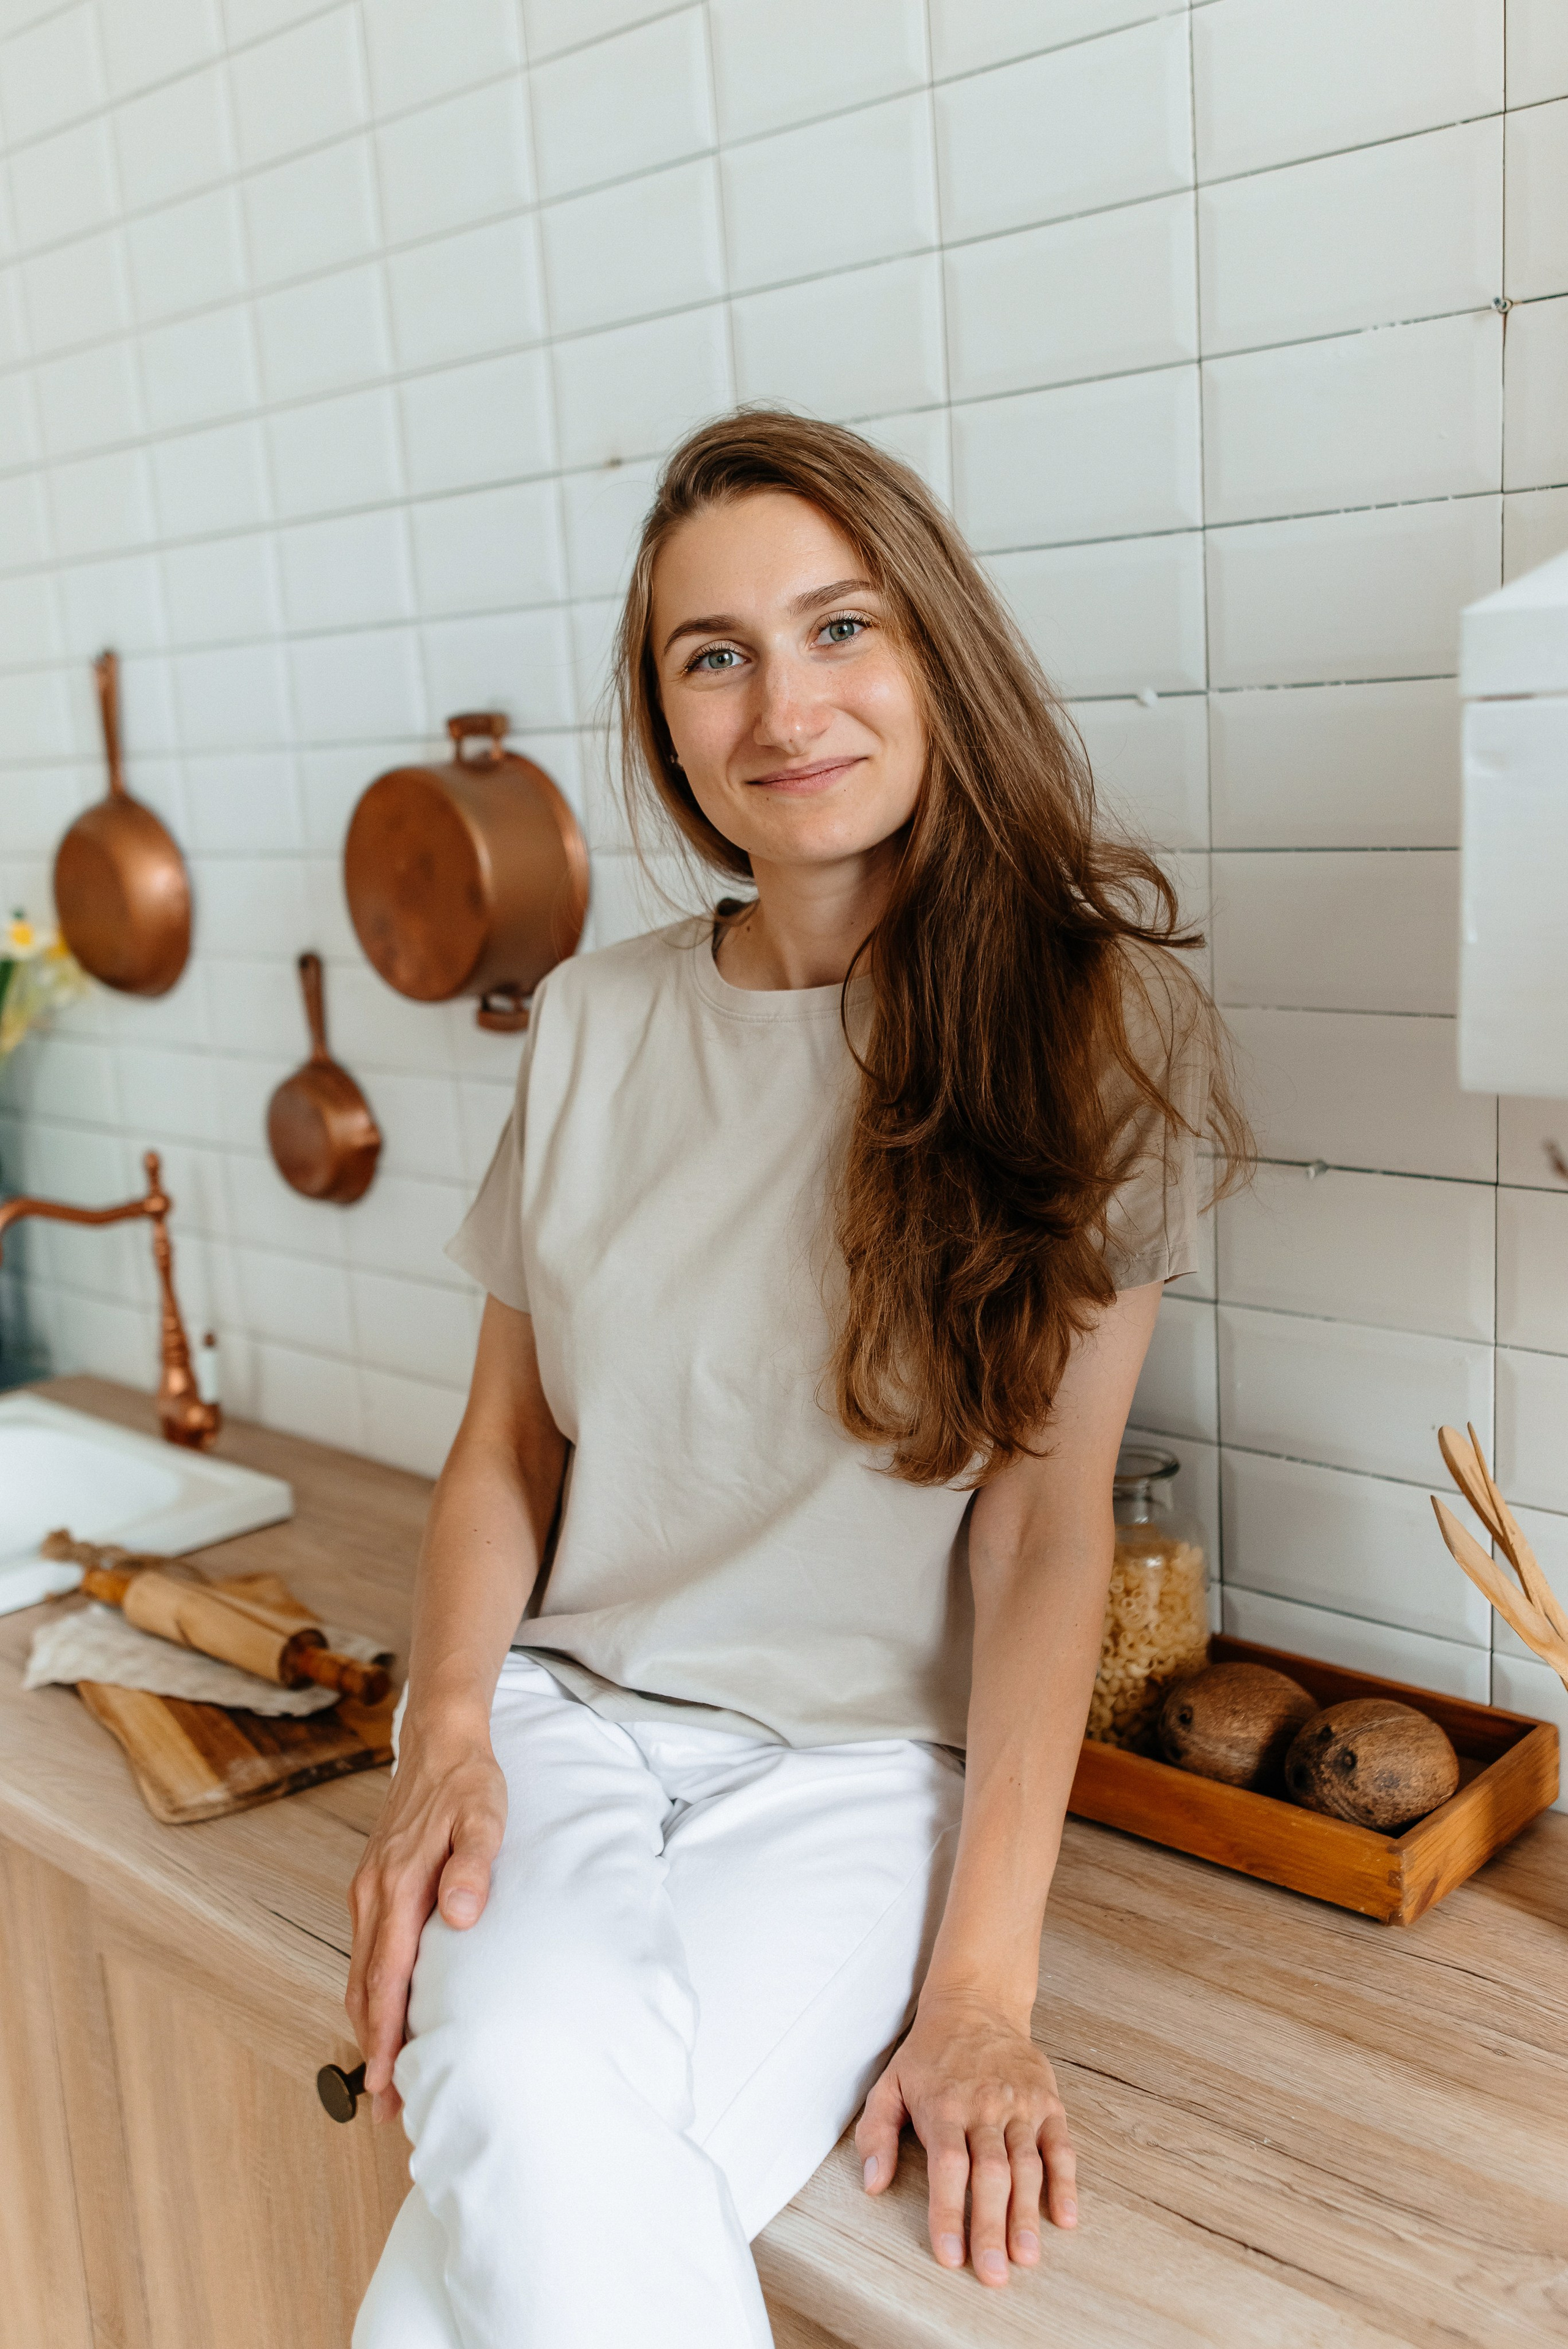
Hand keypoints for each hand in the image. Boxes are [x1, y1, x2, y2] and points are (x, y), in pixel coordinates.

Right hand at [345, 1725, 506, 2123]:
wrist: (440, 1740)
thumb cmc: (467, 1782)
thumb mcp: (483, 1816)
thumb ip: (473, 1865)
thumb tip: (461, 1917)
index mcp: (398, 1885)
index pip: (386, 1976)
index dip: (384, 2035)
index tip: (385, 2084)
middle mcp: (373, 1893)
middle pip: (364, 1986)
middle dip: (372, 2048)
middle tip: (383, 2107)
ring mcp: (368, 1888)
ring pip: (360, 1971)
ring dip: (368, 2023)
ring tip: (383, 2074)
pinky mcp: (373, 1883)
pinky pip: (365, 1949)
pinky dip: (369, 1989)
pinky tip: (383, 2008)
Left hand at [855, 1990, 1076, 2285]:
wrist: (976, 2001)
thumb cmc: (929, 2052)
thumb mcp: (889, 2083)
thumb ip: (877, 2133)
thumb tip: (873, 2184)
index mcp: (944, 2107)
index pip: (948, 2167)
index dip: (948, 2213)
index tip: (949, 2257)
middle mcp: (984, 2108)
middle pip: (989, 2174)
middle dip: (991, 2227)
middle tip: (994, 2274)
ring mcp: (1020, 2106)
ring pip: (1026, 2166)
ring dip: (1027, 2214)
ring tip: (1026, 2257)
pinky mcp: (1047, 2103)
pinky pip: (1060, 2146)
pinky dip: (1066, 2183)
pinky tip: (1065, 2218)